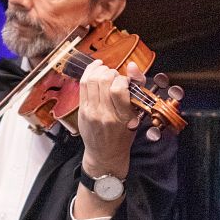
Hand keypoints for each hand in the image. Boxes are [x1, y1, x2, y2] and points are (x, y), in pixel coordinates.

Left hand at [76, 59, 142, 177]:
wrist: (105, 153)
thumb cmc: (123, 134)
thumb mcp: (137, 114)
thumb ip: (137, 87)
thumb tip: (131, 65)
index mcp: (122, 117)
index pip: (118, 88)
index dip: (122, 79)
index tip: (125, 82)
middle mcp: (105, 114)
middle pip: (103, 81)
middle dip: (111, 72)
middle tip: (115, 77)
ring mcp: (91, 112)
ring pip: (91, 80)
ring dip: (100, 71)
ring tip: (106, 72)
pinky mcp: (82, 110)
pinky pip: (82, 84)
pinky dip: (89, 72)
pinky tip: (96, 68)